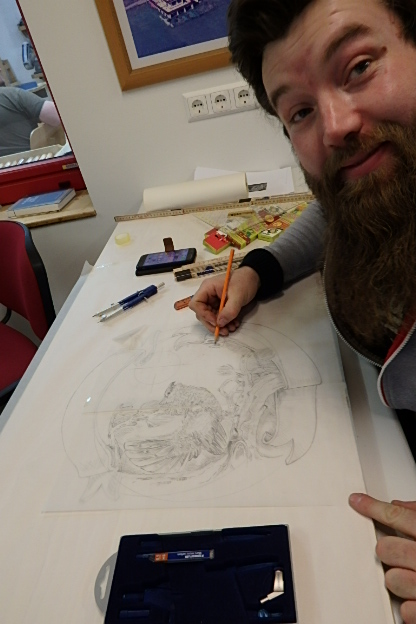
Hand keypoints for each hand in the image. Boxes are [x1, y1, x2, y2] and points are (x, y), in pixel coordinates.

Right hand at [189, 266, 259, 335]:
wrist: (254, 279)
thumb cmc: (244, 282)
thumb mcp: (238, 296)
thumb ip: (229, 310)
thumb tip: (220, 324)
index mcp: (207, 288)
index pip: (196, 304)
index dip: (204, 315)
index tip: (216, 322)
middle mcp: (208, 295)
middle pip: (202, 313)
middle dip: (212, 324)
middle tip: (224, 331)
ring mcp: (213, 301)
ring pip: (210, 318)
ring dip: (220, 325)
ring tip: (232, 328)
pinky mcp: (220, 306)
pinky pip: (219, 317)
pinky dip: (225, 323)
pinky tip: (234, 324)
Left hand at [349, 493, 415, 622]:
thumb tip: (399, 505)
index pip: (398, 518)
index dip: (373, 507)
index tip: (357, 501)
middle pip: (386, 549)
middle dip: (389, 550)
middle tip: (402, 554)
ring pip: (390, 579)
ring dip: (400, 580)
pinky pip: (404, 610)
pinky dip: (411, 607)